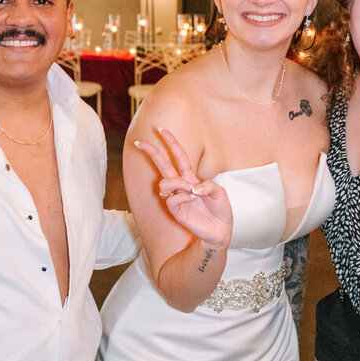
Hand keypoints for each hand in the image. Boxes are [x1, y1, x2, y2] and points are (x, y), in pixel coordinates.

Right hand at [134, 128, 232, 248]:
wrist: (220, 231)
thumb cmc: (219, 210)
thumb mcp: (220, 193)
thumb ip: (208, 186)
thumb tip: (192, 187)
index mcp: (191, 177)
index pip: (179, 157)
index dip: (171, 143)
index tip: (161, 130)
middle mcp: (181, 185)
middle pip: (163, 165)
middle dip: (151, 152)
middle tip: (139, 142)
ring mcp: (177, 197)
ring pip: (165, 182)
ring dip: (176, 182)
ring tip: (190, 189)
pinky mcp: (175, 210)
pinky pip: (172, 198)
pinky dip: (182, 196)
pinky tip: (192, 199)